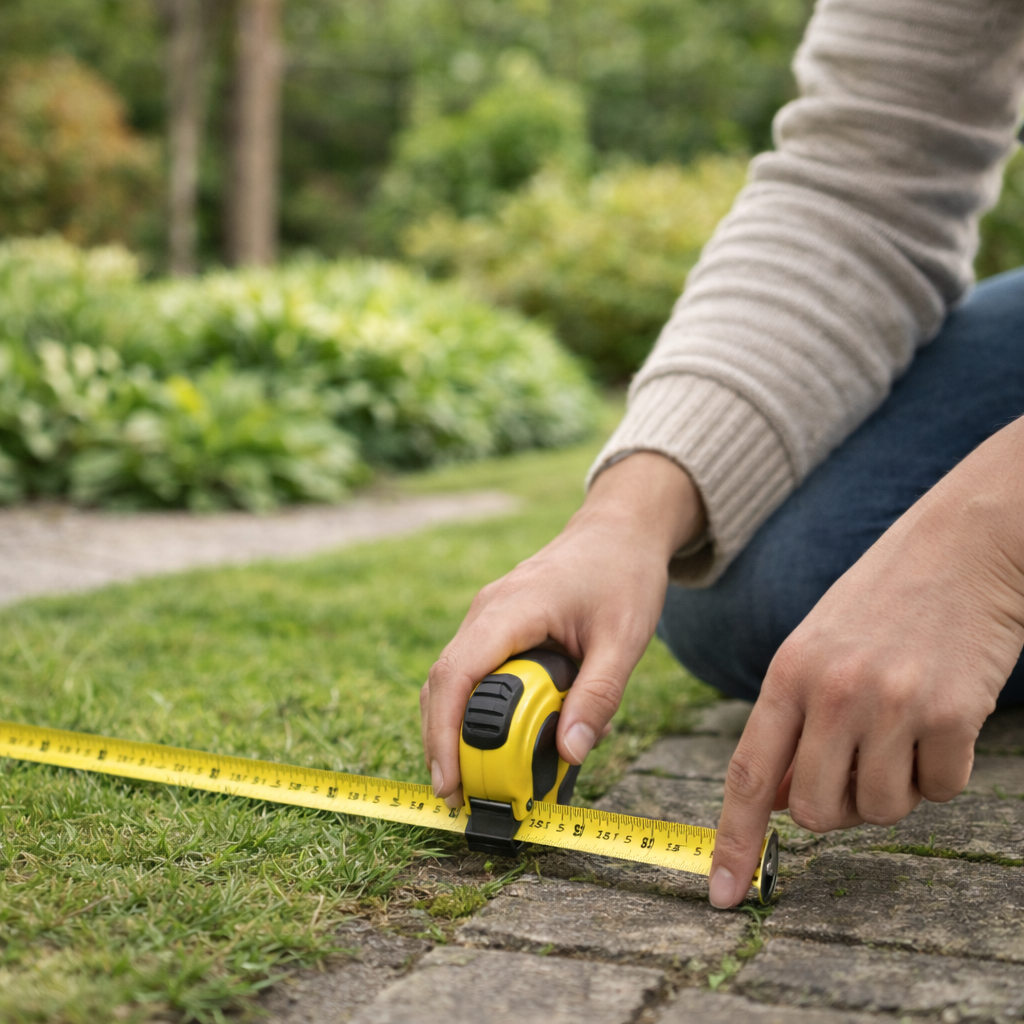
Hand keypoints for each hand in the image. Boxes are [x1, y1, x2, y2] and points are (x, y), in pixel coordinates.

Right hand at [420, 452, 705, 805]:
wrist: (620, 529)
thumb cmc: (623, 574)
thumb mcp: (624, 639)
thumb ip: (598, 696)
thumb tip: (570, 755)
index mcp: (510, 610)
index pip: (454, 676)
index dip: (442, 734)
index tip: (450, 783)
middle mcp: (485, 612)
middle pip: (441, 685)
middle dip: (444, 744)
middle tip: (465, 797)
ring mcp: (486, 617)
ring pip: (452, 680)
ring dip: (457, 729)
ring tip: (482, 778)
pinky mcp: (495, 626)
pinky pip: (472, 672)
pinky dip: (476, 710)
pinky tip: (503, 739)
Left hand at [710, 417, 1023, 907]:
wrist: (961, 545)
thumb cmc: (882, 601)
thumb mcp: (815, 647)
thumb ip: (793, 720)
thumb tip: (782, 800)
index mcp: (787, 673)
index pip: (749, 773)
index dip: (733, 839)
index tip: (722, 891)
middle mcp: (832, 692)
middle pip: (818, 811)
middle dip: (837, 808)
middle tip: (859, 768)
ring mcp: (892, 703)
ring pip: (882, 808)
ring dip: (894, 787)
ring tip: (903, 727)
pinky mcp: (952, 713)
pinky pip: (941, 789)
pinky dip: (942, 769)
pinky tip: (942, 718)